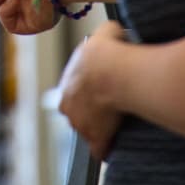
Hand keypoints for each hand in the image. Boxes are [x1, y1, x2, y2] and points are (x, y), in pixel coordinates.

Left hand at [58, 21, 125, 159]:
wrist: (114, 71)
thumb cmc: (108, 51)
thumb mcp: (105, 33)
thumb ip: (105, 37)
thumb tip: (114, 33)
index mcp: (66, 85)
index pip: (74, 95)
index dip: (88, 94)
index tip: (101, 92)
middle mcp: (68, 108)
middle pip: (79, 116)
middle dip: (92, 114)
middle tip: (111, 108)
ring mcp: (81, 126)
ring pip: (89, 133)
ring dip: (100, 131)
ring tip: (118, 124)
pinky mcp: (96, 139)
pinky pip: (101, 150)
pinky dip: (108, 150)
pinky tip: (117, 146)